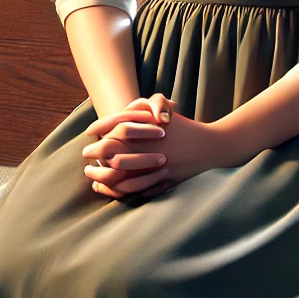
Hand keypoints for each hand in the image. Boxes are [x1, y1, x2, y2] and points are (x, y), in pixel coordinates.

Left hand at [83, 107, 249, 198]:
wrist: (212, 146)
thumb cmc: (185, 127)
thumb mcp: (166, 110)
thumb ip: (143, 107)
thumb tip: (120, 111)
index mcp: (149, 128)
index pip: (115, 129)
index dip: (99, 131)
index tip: (88, 135)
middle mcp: (151, 147)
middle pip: (113, 154)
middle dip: (96, 157)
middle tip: (87, 159)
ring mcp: (158, 165)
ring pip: (123, 176)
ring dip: (106, 179)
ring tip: (94, 180)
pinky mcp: (165, 180)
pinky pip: (139, 188)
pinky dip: (124, 190)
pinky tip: (115, 189)